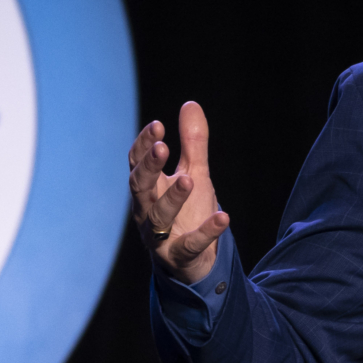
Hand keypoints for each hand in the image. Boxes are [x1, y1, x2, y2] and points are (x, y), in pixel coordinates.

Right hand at [129, 101, 229, 286]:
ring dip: (173, 198)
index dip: (144, 145)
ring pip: (160, 216)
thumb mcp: (194, 172)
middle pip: (140, 187)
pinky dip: (206, 232)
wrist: (192, 259)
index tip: (158, 126)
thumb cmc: (187, 210)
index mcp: (148, 188)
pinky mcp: (179, 256)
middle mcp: (146, 211)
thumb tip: (190, 103)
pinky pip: (190, 244)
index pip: (137, 163)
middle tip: (161, 147)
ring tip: (190, 179)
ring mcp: (160, 236)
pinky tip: (224, 217)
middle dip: (149, 168)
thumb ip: (192, 142)